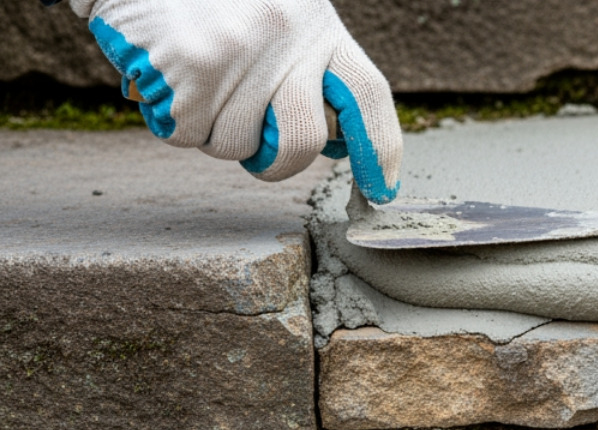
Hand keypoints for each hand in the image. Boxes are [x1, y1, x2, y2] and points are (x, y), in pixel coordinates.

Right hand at [66, 0, 401, 202]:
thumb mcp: (278, 14)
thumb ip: (307, 68)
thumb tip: (332, 142)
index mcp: (318, 24)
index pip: (368, 97)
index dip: (379, 150)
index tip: (380, 189)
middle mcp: (289, 37)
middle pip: (303, 142)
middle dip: (276, 162)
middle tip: (251, 143)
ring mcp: (242, 51)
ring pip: (236, 145)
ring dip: (210, 131)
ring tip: (193, 78)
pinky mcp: (193, 66)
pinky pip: (187, 135)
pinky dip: (169, 118)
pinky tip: (163, 74)